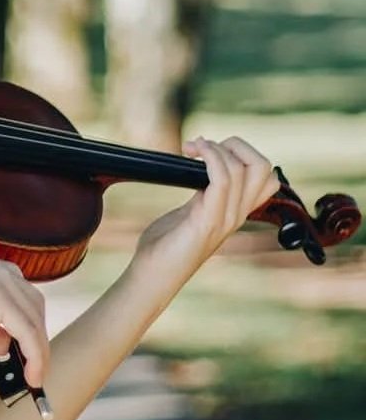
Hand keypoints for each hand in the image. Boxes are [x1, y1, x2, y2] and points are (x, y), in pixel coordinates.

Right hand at [0, 248, 48, 387]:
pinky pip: (27, 331)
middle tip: (35, 371)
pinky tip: (32, 375)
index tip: (28, 354)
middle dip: (38, 341)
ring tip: (34, 379)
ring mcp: (0, 281)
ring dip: (39, 353)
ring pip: (34, 321)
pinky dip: (35, 355)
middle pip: (34, 309)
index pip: (22, 299)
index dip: (28, 328)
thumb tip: (4, 347)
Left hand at [134, 135, 279, 285]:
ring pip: (245, 168)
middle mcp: (237, 214)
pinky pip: (222, 179)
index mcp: (236, 211)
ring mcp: (226, 218)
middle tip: (204, 146)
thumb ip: (205, 193)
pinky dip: (209, 156)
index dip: (243, 153)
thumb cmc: (166, 244)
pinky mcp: (208, 221)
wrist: (153, 275)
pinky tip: (192, 152)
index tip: (210, 149)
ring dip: (216, 147)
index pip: (267, 177)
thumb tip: (203, 167)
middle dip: (235, 144)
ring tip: (192, 147)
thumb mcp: (192, 211)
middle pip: (264, 166)